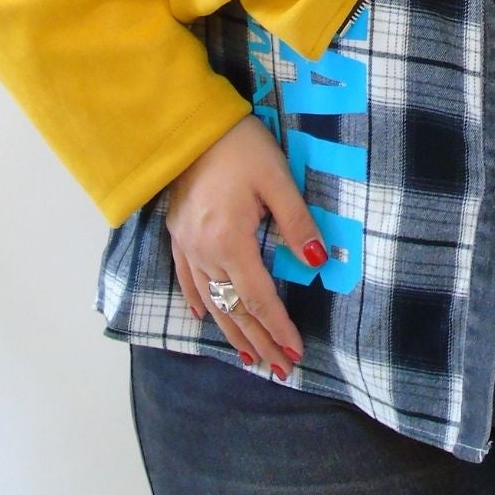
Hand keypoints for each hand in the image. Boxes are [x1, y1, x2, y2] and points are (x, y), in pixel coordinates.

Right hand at [165, 114, 326, 377]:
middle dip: (259, 340)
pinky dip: (198, 301)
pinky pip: (186, 278)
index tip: (296, 352)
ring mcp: (186, 245)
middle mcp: (205, 253)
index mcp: (231, 242)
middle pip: (235, 308)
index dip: (279, 327)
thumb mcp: (277, 178)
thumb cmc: (240, 146)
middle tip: (280, 369)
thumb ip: (297, 222)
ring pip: (211, 300)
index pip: (260, 297)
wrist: (188, 125)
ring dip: (231, 331)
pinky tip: (203, 316)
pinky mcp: (176, 234)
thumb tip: (318, 262)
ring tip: (249, 357)